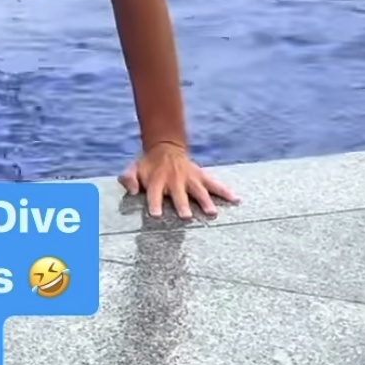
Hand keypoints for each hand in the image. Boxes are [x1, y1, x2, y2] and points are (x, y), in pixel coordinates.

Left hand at [119, 142, 238, 221]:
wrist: (165, 148)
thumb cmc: (148, 165)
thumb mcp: (134, 169)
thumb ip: (129, 178)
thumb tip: (133, 189)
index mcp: (157, 180)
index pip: (155, 193)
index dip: (154, 203)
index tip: (155, 215)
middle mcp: (175, 180)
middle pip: (179, 194)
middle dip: (182, 204)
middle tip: (186, 216)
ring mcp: (190, 178)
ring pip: (199, 190)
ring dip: (205, 201)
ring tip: (212, 212)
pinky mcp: (201, 176)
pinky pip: (215, 184)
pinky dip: (225, 191)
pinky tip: (236, 199)